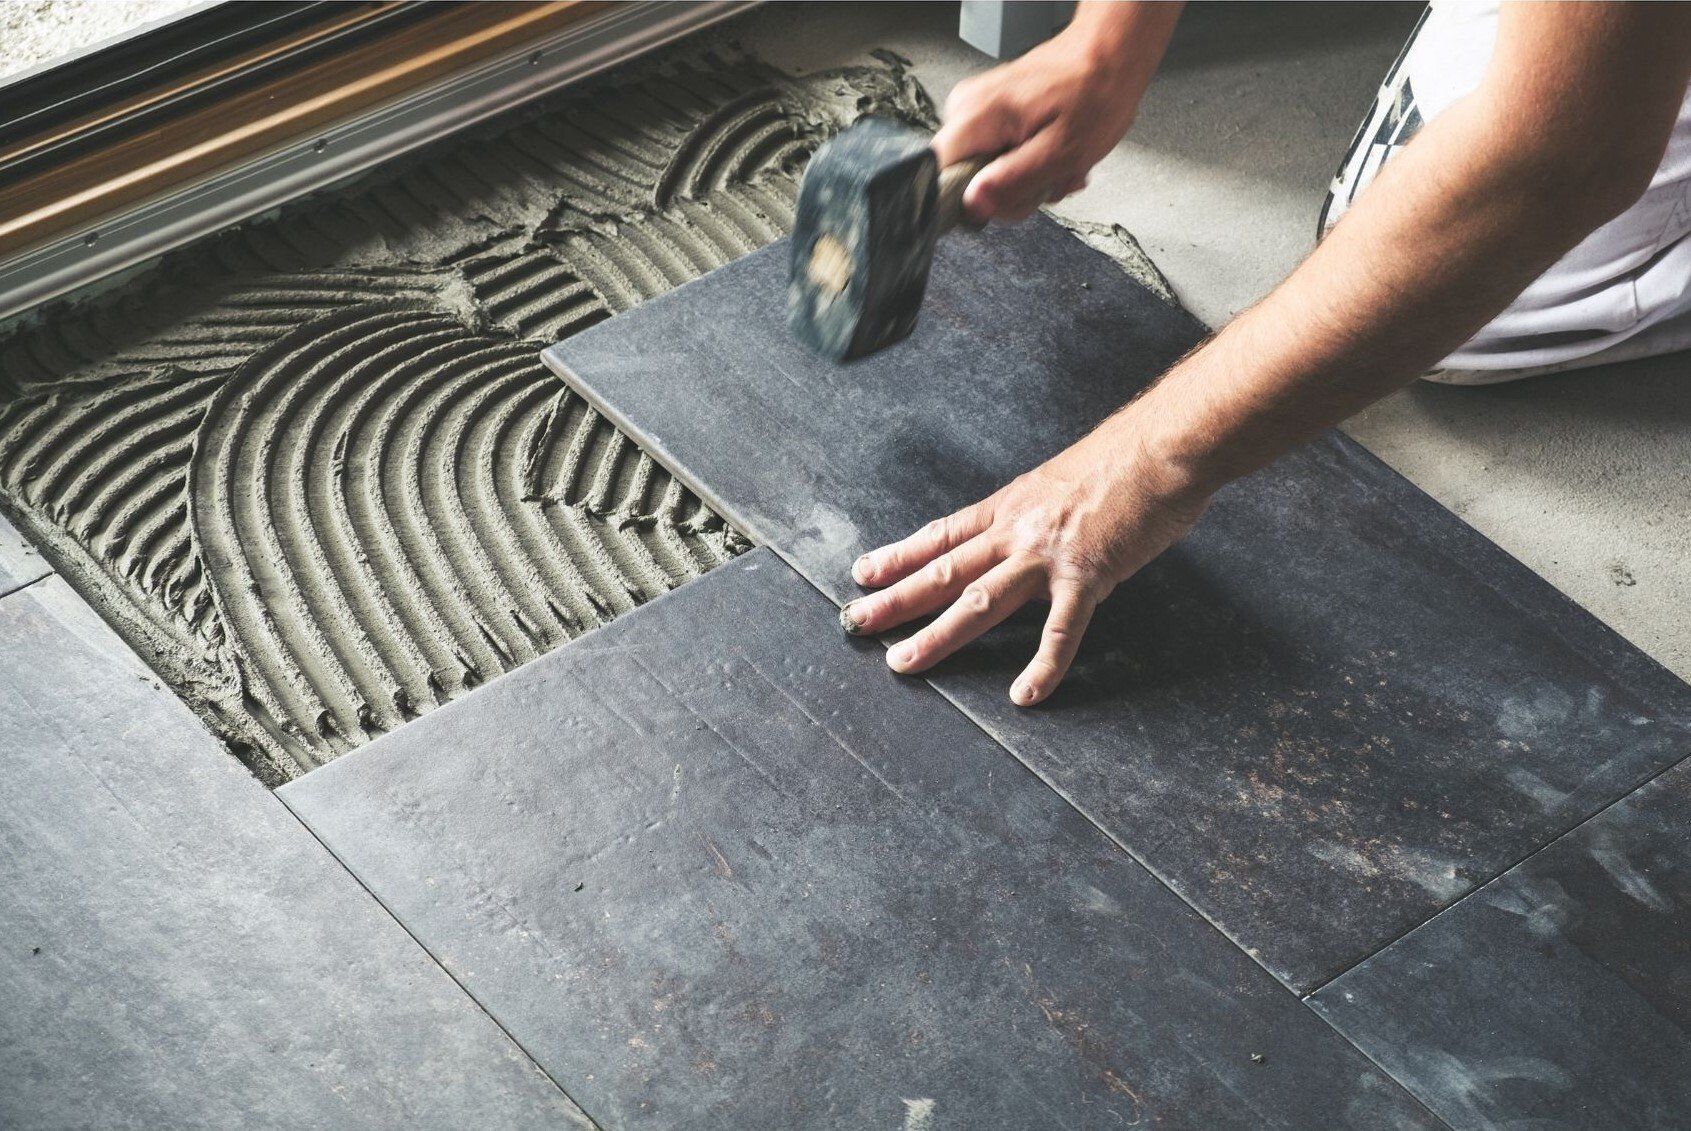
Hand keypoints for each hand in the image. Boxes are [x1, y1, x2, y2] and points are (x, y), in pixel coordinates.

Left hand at [840, 418, 1209, 705]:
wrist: (1166, 445)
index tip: (863, 573)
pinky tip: (1025, 695)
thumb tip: (1029, 536)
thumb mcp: (1062, 482)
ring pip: (977, 601)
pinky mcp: (1088, 575)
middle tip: (854, 621)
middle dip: (895, 598)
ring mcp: (1048, 554)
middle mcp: (1018, 530)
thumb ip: (1038, 514)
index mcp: (1011, 506)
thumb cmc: (1125, 459)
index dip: (899, 555)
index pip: (941, 535)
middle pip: (943, 570)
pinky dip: (1043, 666)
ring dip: (936, 635)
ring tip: (902, 662)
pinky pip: (1060, 631)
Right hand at [934, 3, 1179, 221]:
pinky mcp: (990, 114)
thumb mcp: (1062, 151)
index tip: (1011, 197)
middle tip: (1049, 179)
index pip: (940, 179)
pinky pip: (996, 156)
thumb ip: (1013, 181)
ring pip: (984, 173)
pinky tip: (1052, 154)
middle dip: (1012, 192)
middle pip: (965, 181)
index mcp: (976, 117)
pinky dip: (1027, 163)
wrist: (1110, 55)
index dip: (974, 201)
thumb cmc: (1095, 93)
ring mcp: (976, 110)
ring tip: (1057, 163)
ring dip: (1025, 180)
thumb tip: (973, 204)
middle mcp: (966, 110)